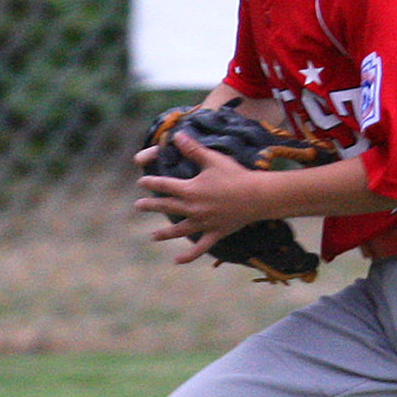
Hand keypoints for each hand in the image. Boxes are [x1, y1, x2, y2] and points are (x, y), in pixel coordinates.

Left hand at [135, 132, 269, 264]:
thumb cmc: (235, 175)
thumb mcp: (212, 159)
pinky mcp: (215, 233)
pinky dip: (188, 256)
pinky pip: (199, 248)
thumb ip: (193, 149)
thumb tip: (176, 135)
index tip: (141, 182)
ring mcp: (203, 223)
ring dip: (164, 233)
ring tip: (153, 236)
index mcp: (189, 190)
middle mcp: (192, 208)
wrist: (257, 196)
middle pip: (167, 207)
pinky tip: (177, 261)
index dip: (151, 182)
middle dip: (151, 205)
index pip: (164, 185)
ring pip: (179, 230)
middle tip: (139, 206)